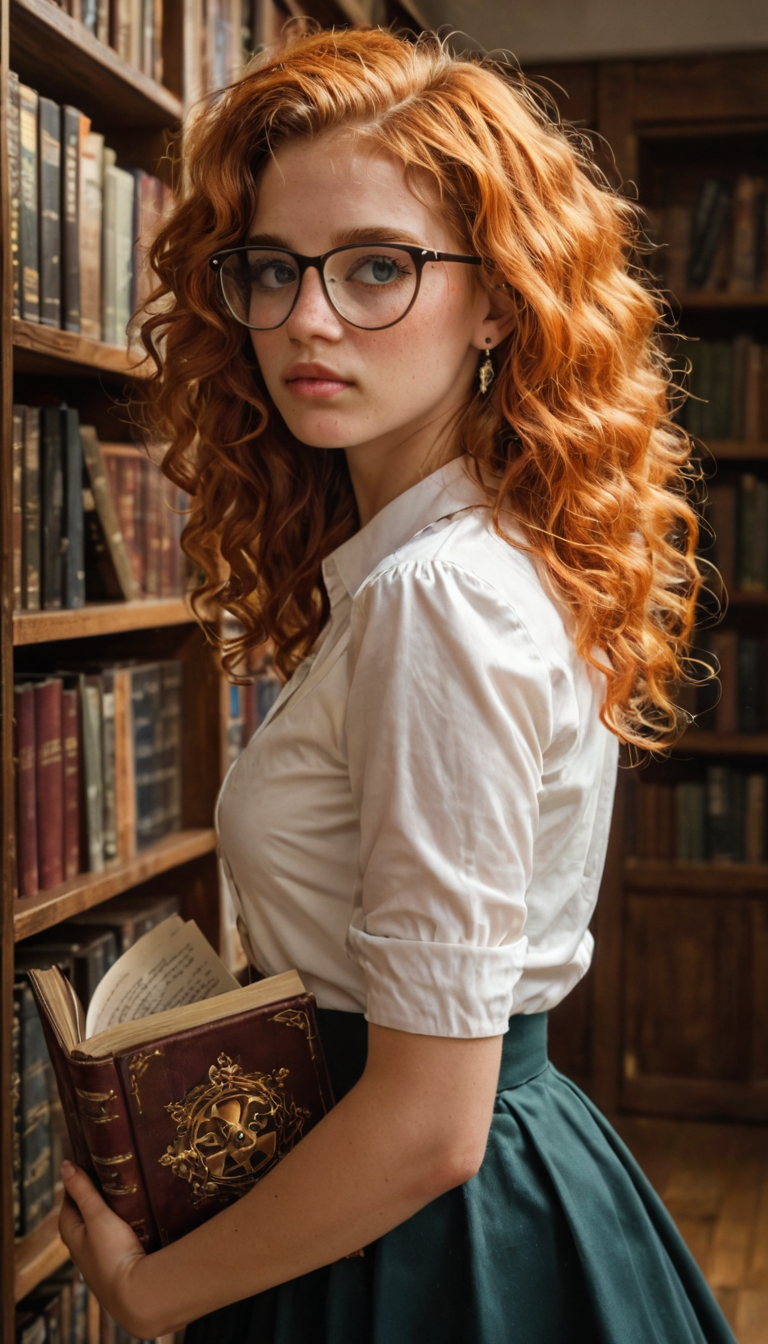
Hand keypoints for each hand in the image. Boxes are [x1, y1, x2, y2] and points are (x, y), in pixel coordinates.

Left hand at [59, 1161, 151, 1337]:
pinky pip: (117, 1234)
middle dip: (98, 1192)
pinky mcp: (117, 1261)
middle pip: (87, 1210)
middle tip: (115, 1171)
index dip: (79, 1179)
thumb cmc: (112, 1253)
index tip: (94, 1160)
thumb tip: (65, 1166)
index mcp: (70, 1232)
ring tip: (130, 1189)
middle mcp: (81, 1245)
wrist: (135, 1293)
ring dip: (113, 1208)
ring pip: (103, 1223)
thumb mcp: (96, 1215)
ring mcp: (99, 1255)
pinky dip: (123, 1222)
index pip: (70, 1198)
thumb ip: (82, 1190)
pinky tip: (138, 1215)